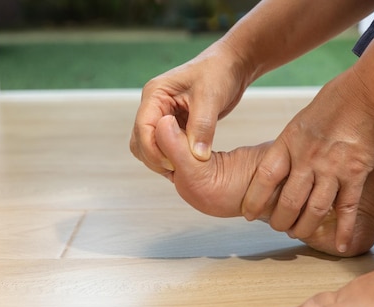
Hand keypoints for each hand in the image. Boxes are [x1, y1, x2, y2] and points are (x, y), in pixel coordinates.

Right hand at [130, 40, 250, 174]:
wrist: (232, 65)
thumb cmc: (220, 73)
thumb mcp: (211, 98)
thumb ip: (202, 127)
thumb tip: (197, 156)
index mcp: (155, 94)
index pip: (143, 128)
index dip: (154, 150)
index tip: (173, 164)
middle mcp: (154, 105)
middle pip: (142, 141)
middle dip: (156, 158)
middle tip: (179, 173)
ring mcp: (163, 115)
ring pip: (151, 146)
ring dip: (164, 160)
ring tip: (186, 171)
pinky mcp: (175, 124)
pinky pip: (167, 146)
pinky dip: (174, 157)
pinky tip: (190, 165)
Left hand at [241, 68, 373, 252]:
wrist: (368, 92)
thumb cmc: (335, 101)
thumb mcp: (301, 120)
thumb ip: (291, 144)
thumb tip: (281, 161)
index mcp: (289, 143)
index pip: (264, 179)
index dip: (253, 200)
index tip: (247, 214)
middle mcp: (307, 159)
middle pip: (288, 202)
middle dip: (280, 221)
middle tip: (279, 228)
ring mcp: (332, 169)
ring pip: (314, 210)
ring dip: (306, 228)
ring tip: (301, 234)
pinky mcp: (356, 174)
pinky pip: (347, 209)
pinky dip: (344, 230)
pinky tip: (342, 246)